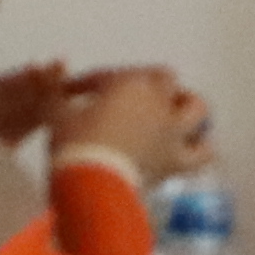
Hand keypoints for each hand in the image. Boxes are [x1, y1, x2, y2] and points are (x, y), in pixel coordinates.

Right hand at [52, 68, 209, 185]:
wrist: (93, 184)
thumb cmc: (73, 143)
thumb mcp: (56, 112)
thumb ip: (55, 91)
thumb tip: (50, 71)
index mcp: (129, 84)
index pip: (115, 73)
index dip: (95, 81)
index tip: (77, 93)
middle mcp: (158, 102)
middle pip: (166, 80)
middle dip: (150, 85)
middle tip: (134, 97)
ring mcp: (172, 131)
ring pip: (197, 108)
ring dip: (188, 107)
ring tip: (177, 114)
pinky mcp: (178, 160)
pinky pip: (204, 153)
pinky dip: (201, 149)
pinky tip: (194, 148)